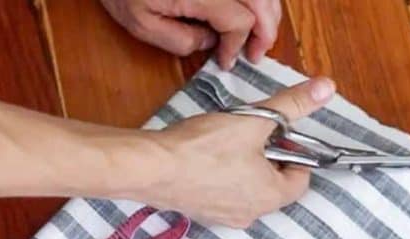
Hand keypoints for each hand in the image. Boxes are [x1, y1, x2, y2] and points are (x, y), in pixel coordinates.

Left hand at [100, 0, 282, 68]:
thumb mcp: (141, 24)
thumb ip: (180, 41)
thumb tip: (211, 41)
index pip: (239, 21)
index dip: (237, 45)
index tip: (227, 61)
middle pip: (262, 3)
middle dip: (265, 32)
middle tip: (255, 54)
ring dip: (267, 13)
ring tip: (259, 34)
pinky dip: (258, 0)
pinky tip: (251, 11)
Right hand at [146, 77, 335, 227]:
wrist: (151, 169)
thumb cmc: (204, 148)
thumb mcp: (254, 120)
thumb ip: (292, 105)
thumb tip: (327, 88)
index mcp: (271, 197)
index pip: (301, 180)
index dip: (295, 153)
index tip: (278, 133)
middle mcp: (251, 215)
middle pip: (274, 185)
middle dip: (268, 159)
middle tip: (251, 134)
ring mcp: (223, 218)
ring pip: (247, 189)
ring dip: (244, 168)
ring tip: (226, 143)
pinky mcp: (200, 213)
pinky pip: (221, 194)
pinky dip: (220, 177)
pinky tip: (205, 158)